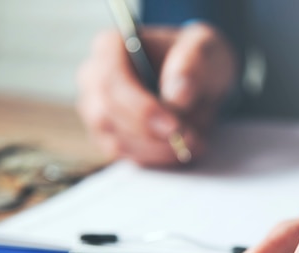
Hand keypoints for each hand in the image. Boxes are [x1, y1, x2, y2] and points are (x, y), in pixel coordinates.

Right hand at [76, 23, 236, 166]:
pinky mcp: (109, 138)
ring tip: (194, 143)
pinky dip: (156, 158)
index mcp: (110, 48)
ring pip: (116, 142)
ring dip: (157, 149)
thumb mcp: (204, 50)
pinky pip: (126, 156)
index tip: (175, 126)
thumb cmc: (195, 58)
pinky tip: (181, 151)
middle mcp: (94, 80)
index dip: (142, 110)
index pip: (111, 83)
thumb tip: (177, 96)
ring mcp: (97, 111)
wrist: (196, 80)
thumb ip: (192, 66)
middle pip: (107, 116)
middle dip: (151, 134)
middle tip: (191, 139)